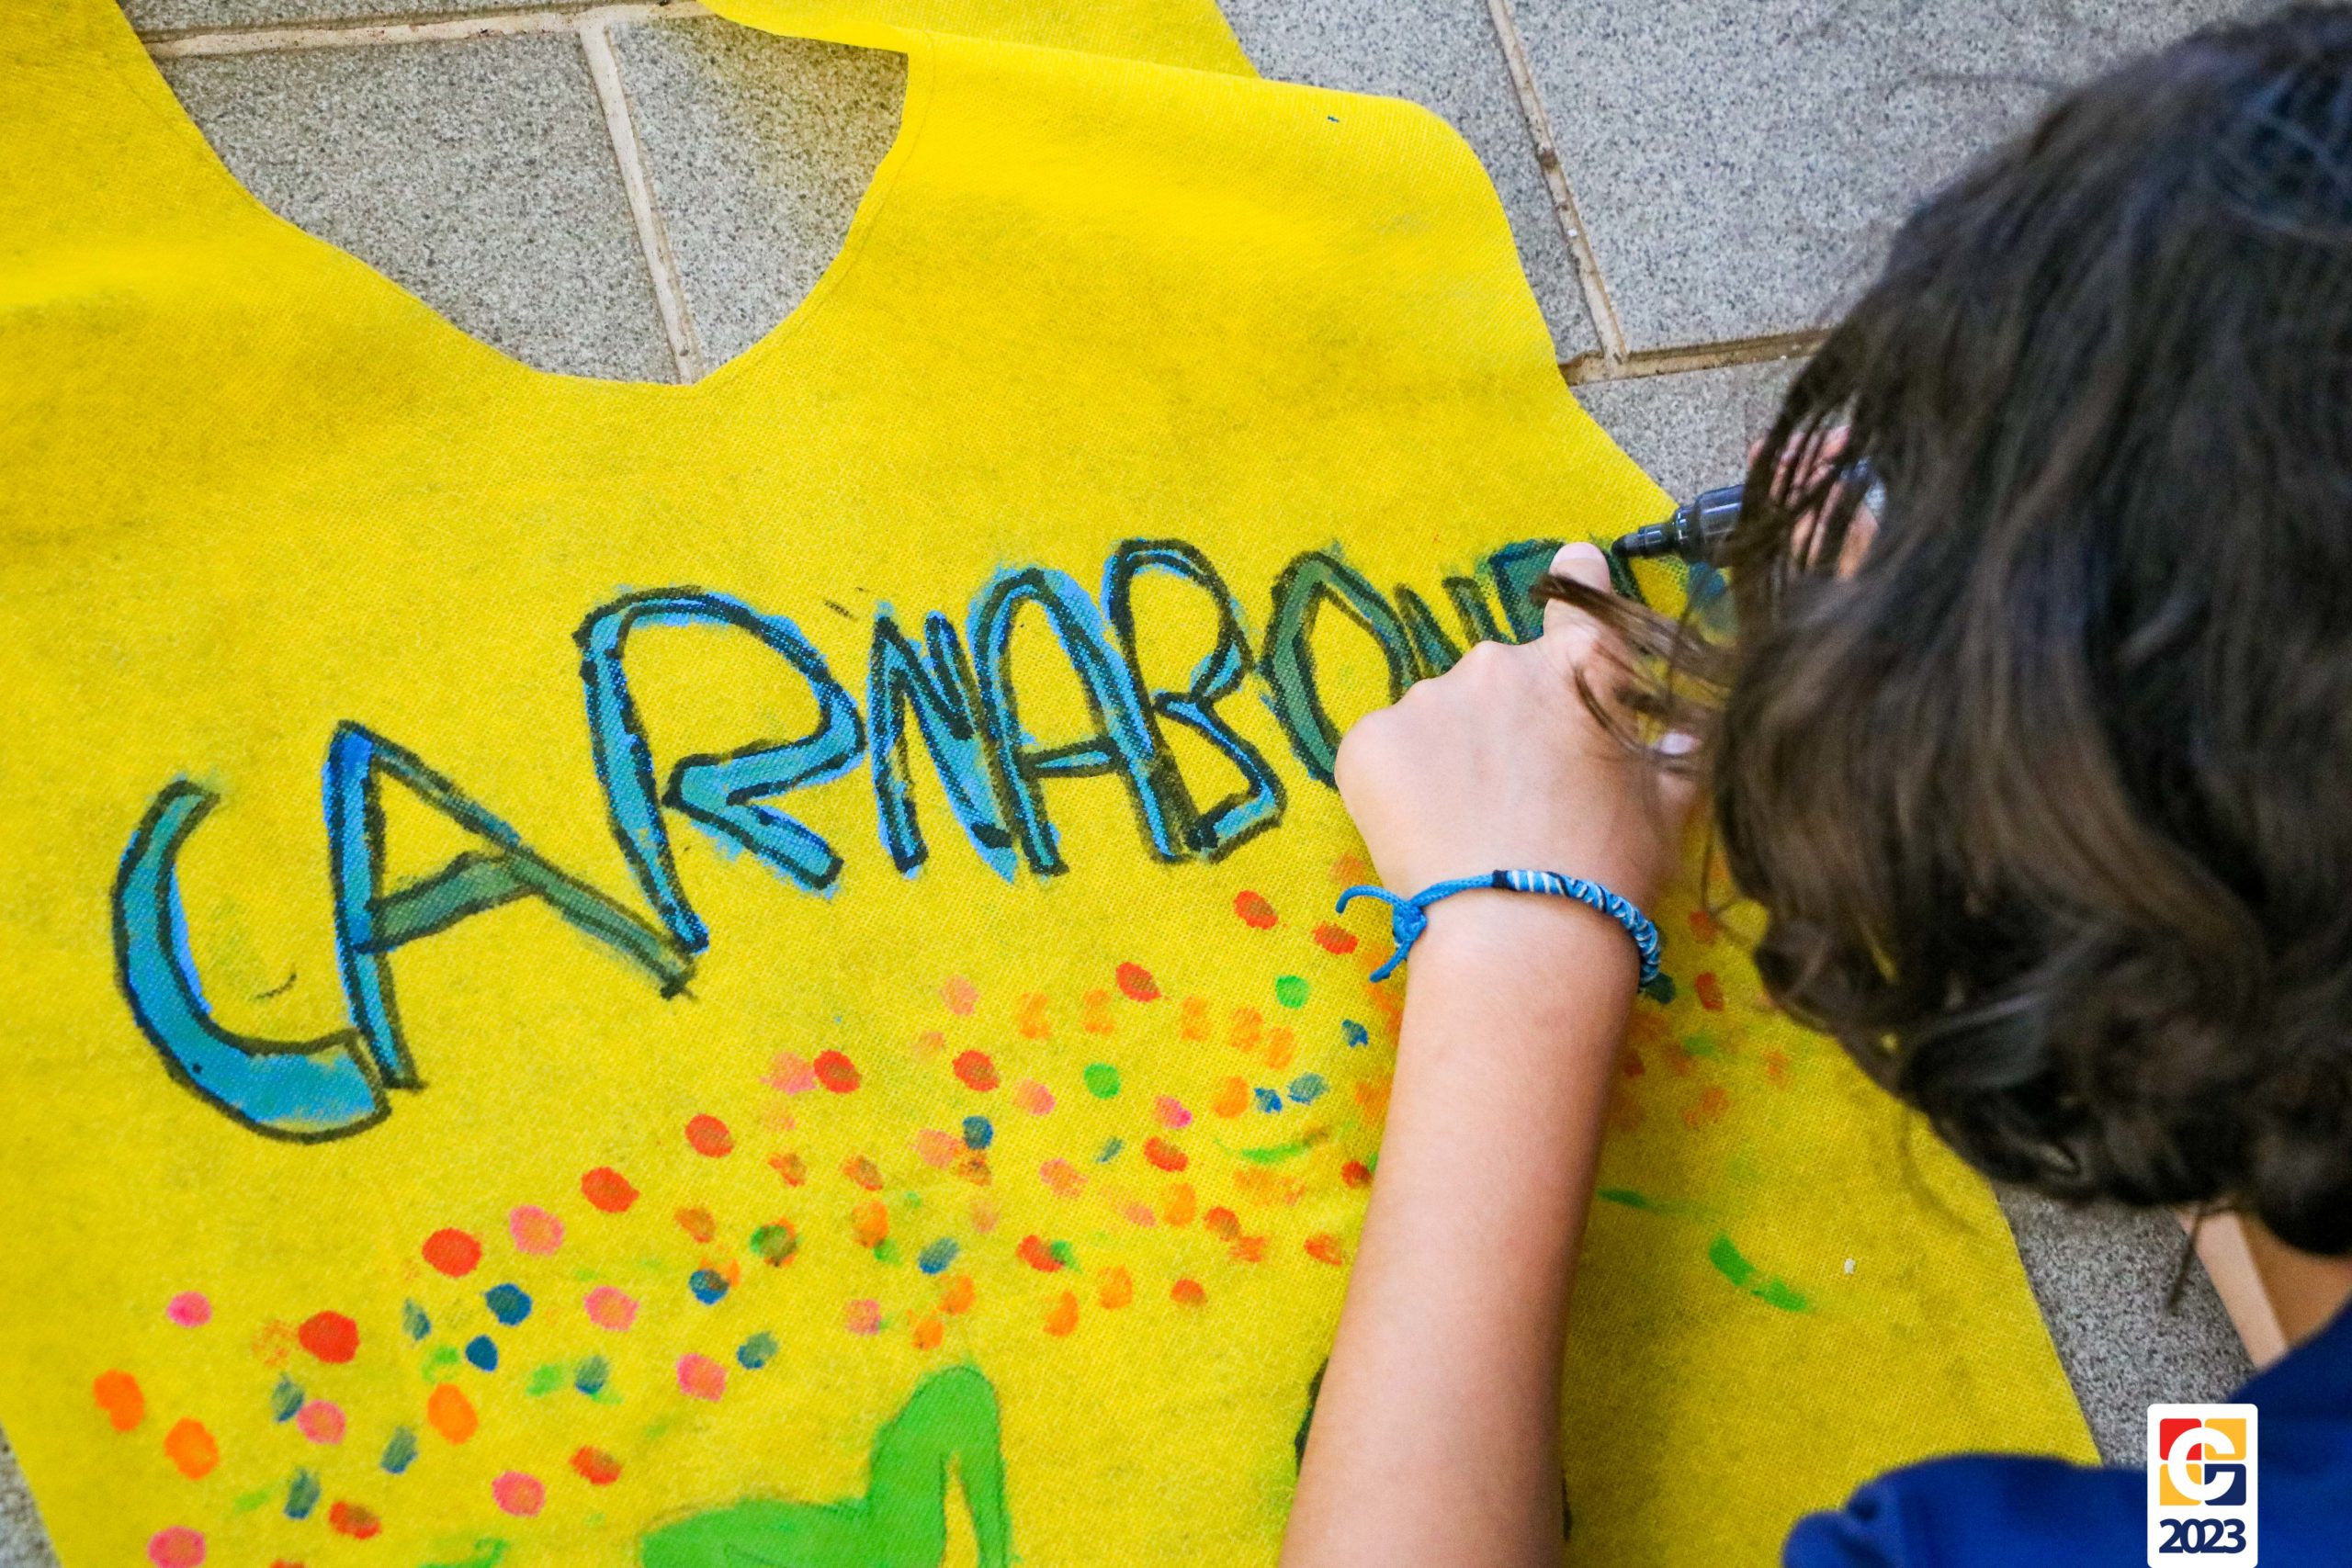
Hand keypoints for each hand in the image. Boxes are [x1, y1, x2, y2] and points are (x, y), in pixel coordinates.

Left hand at [1333, 542, 1695, 917]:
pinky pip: (1385, 751)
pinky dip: (1399, 784)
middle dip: (1503, 726)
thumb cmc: (1610, 874)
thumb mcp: (1667, 806)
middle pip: (1498, 680)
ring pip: (1438, 718)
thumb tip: (1688, 732)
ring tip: (1469, 830)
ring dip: (1449, 757)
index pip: (1580, 595)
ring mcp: (1431, 697)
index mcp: (1585, 668)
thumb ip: (1674, 753)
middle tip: (1513, 800)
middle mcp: (1504, 663)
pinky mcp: (1371, 739)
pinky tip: (1426, 834)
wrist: (1525, 932)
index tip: (1572, 564)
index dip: (1579, 578)